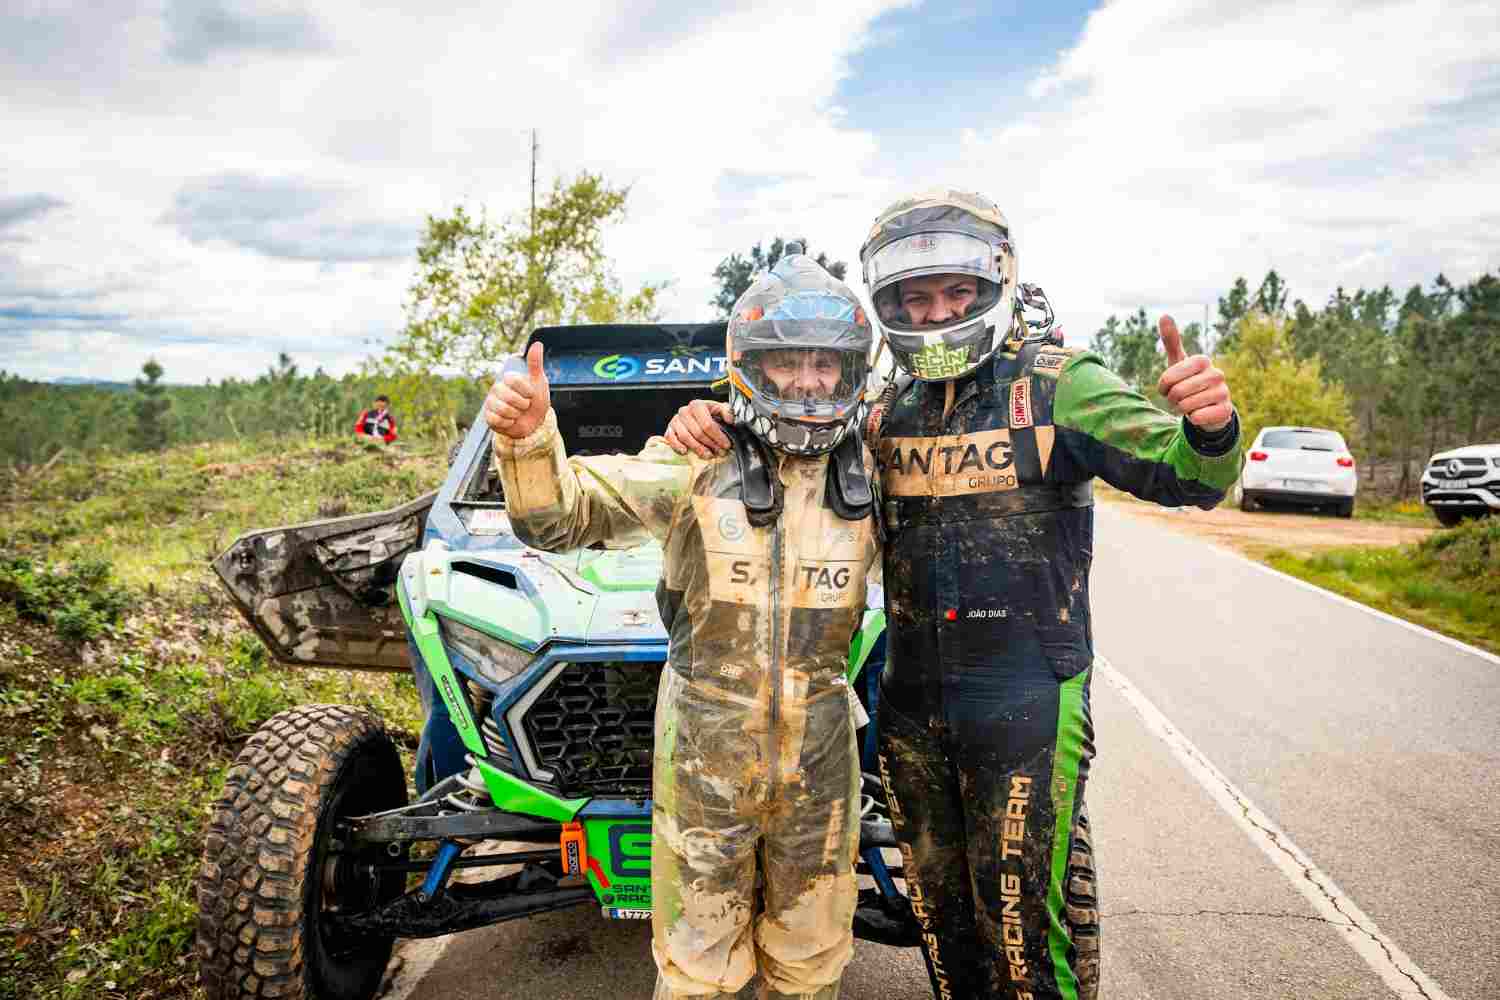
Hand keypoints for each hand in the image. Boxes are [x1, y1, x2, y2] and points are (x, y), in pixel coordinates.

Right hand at [484, 342, 551, 439]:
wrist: (534, 423)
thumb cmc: (536, 401)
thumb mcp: (539, 382)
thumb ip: (535, 364)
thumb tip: (537, 344)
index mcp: (508, 379)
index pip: (514, 380)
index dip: (527, 391)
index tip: (531, 394)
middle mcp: (497, 389)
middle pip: (509, 397)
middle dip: (523, 404)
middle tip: (525, 405)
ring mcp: (491, 403)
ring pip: (503, 410)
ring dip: (516, 415)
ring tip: (518, 413)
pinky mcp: (489, 417)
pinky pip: (497, 420)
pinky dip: (508, 423)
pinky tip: (511, 421)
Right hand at [664, 399, 732, 457]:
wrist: (695, 412)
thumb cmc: (708, 412)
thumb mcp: (720, 408)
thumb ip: (727, 411)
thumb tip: (730, 419)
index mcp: (697, 405)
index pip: (708, 424)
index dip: (718, 437)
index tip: (726, 445)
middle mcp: (684, 411)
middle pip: (698, 433)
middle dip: (711, 445)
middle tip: (720, 452)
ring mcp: (675, 420)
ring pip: (686, 438)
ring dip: (698, 449)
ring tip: (708, 455)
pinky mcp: (669, 428)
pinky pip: (670, 439)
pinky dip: (677, 446)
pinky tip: (686, 451)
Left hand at [1156, 315, 1231, 431]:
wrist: (1208, 406)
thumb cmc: (1189, 381)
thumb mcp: (1178, 362)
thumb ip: (1171, 340)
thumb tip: (1164, 315)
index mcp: (1202, 360)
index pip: (1169, 377)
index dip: (1163, 386)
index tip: (1168, 386)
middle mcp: (1216, 374)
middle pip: (1178, 392)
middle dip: (1172, 400)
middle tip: (1178, 399)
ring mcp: (1224, 392)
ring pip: (1187, 406)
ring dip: (1181, 410)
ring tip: (1188, 405)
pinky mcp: (1226, 411)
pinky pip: (1198, 418)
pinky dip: (1192, 419)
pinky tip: (1199, 414)